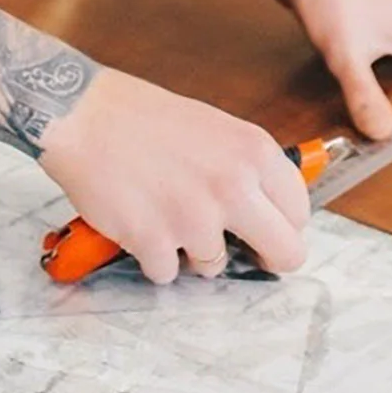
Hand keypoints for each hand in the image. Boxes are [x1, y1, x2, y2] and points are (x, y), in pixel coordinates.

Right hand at [37, 66, 308, 284]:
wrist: (91, 118)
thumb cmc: (151, 120)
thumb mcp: (221, 130)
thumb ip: (249, 169)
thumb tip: (271, 210)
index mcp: (256, 152)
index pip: (300, 210)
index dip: (289, 227)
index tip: (277, 232)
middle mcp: (235, 187)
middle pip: (285, 251)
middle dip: (270, 260)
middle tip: (255, 258)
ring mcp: (196, 218)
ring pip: (216, 265)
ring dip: (195, 253)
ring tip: (172, 217)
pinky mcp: (155, 242)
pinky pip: (168, 274)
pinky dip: (156, 259)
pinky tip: (144, 226)